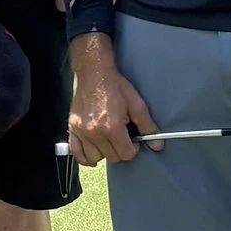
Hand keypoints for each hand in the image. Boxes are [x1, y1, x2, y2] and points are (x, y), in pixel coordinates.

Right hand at [67, 34, 155, 165]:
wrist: (94, 73)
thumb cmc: (115, 86)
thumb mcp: (136, 104)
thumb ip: (147, 126)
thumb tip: (158, 145)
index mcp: (112, 127)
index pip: (126, 154)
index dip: (133, 148)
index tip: (133, 140)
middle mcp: (95, 133)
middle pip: (112, 157)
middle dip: (120, 149)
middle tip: (121, 137)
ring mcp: (82, 132)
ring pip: (95, 157)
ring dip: (104, 152)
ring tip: (107, 141)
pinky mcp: (73, 128)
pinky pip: (77, 153)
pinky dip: (84, 157)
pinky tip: (93, 152)